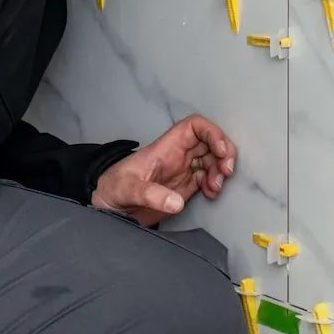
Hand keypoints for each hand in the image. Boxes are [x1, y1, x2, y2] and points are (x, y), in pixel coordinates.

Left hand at [91, 114, 236, 227]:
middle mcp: (177, 155)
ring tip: (215, 188)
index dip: (212, 133)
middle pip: (209, 142)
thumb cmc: (113, 189)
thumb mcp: (128, 189)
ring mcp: (182, 171)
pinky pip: (206, 179)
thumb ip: (151, 195)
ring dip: (220, 171)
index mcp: (166, 147)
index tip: (220, 152)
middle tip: (226, 172)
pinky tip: (211, 194)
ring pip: (211, 160)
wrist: (106, 206)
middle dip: (223, 153)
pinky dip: (214, 185)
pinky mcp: (183, 187)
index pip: (194, 127)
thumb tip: (178, 203)